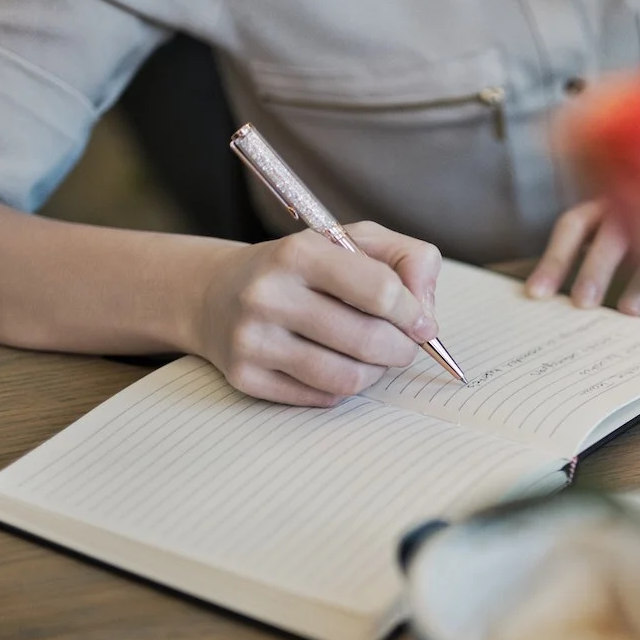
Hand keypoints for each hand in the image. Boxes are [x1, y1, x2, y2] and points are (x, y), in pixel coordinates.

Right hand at [191, 222, 441, 405]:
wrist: (214, 293)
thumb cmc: (303, 268)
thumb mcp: (353, 241)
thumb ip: (407, 260)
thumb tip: (425, 311)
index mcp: (298, 252)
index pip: (381, 291)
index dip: (413, 313)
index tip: (422, 322)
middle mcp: (268, 295)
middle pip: (369, 340)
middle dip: (403, 348)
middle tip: (405, 345)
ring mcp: (252, 340)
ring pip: (348, 377)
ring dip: (377, 372)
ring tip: (375, 357)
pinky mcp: (244, 377)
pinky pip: (321, 398)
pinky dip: (343, 387)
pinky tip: (337, 365)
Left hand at [524, 199, 639, 315]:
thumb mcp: (617, 226)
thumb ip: (592, 251)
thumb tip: (550, 294)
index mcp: (608, 204)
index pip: (573, 225)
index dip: (555, 260)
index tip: (537, 294)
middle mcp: (638, 207)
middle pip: (612, 237)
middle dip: (596, 271)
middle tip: (581, 304)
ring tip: (629, 311)